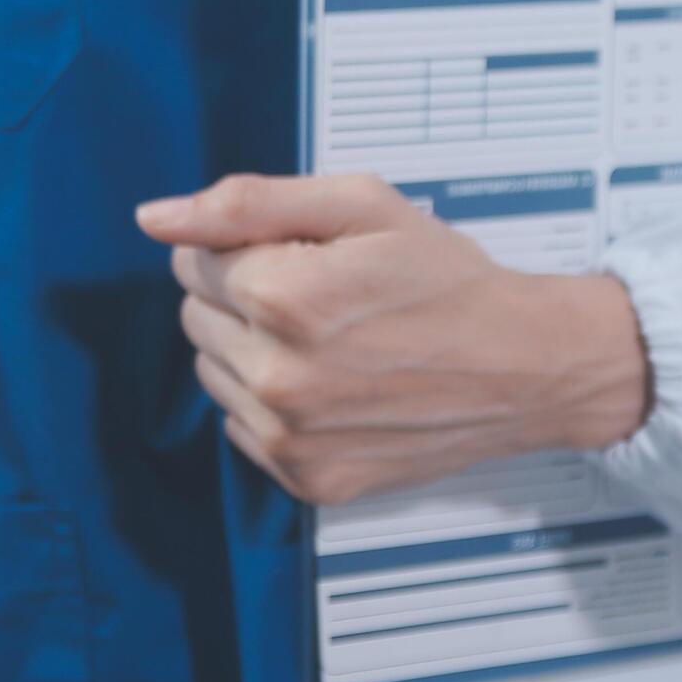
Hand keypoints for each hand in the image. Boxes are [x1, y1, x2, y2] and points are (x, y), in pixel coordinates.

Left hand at [136, 174, 650, 505]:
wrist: (526, 365)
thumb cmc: (449, 280)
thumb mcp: (360, 206)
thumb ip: (248, 203)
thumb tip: (156, 217)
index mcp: (285, 298)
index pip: (191, 259)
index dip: (246, 246)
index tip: (304, 254)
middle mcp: (278, 376)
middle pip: (195, 315)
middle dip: (244, 295)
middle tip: (324, 294)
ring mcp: (291, 437)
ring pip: (212, 372)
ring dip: (254, 350)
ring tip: (331, 339)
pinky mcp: (308, 479)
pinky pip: (242, 428)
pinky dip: (274, 404)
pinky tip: (334, 384)